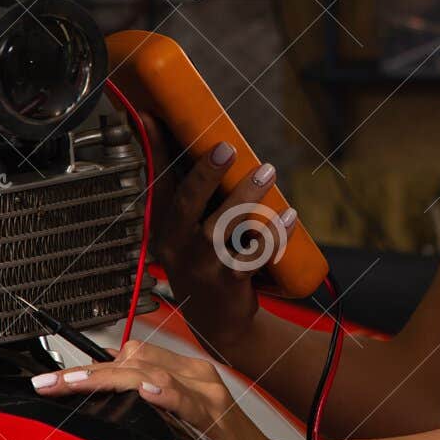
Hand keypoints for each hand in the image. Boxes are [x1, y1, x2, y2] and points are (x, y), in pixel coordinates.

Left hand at [30, 339, 296, 439]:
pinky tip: (148, 392)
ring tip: (73, 383)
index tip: (53, 381)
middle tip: (48, 384)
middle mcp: (195, 376)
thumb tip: (110, 396)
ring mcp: (206, 394)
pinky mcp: (215, 416)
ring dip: (107, 377)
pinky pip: (186, 398)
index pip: (130, 356)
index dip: (90, 366)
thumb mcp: (185, 423)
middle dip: (86, 372)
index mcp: (187, 373)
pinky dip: (166, 393)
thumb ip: (154, 405)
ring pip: (149, 371)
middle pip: (132, 360)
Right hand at [148, 138, 298, 355]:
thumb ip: (193, 196)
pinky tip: (289, 215)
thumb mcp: (189, 232)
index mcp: (166, 226)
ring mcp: (202, 265)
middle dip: (205, 172)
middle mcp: (178, 245)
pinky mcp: (229, 283)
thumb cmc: (207, 264)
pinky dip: (275, 233)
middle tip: (226, 146)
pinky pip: (254, 254)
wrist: (219, 323)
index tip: (150, 116)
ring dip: (247, 196)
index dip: (153, 150)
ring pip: (223, 226)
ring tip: (268, 170)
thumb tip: (208, 147)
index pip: (157, 182)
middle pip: (187, 203)